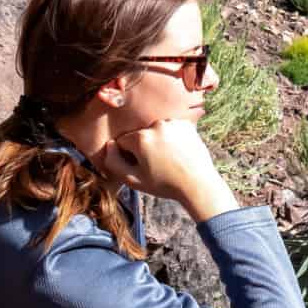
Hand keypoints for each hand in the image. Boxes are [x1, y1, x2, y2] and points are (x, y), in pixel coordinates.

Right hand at [94, 118, 235, 219]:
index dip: (129, 157)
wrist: (198, 184)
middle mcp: (156, 125)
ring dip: (157, 142)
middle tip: (157, 165)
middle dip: (143, 148)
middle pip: (140, 136)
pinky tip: (178, 152)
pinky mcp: (186, 124)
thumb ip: (114, 162)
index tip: (141, 167)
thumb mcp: (133, 180)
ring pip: (155, 132)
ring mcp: (173, 123)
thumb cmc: (164, 184)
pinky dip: (171, 138)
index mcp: (141, 138)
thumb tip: (109, 145)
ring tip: (168, 159)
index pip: (123, 142)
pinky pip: (170, 129)